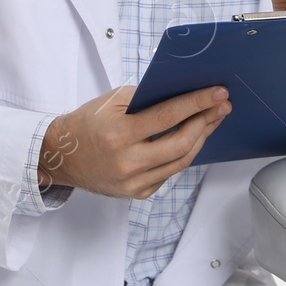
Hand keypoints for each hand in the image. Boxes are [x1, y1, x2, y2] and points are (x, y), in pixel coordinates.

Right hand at [37, 84, 230, 199]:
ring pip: (181, 161)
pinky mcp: (137, 193)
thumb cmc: (88, 122)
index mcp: (119, 133)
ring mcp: (133, 182)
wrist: (63, 156)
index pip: (168, 116)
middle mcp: (127, 162)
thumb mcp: (113, 101)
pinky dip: (183, 154)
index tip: (219, 92)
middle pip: (181, 143)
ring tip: (212, 120)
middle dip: (206, 122)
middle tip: (222, 105)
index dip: (197, 103)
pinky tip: (192, 138)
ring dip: (201, 138)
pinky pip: (169, 173)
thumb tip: (185, 93)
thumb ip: (147, 97)